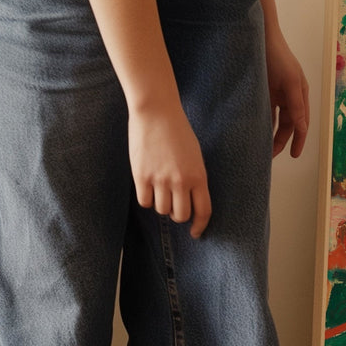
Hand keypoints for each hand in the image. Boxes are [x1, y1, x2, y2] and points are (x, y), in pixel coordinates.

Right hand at [128, 100, 211, 237]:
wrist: (156, 113)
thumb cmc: (178, 132)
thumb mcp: (195, 157)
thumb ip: (194, 179)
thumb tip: (189, 201)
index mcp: (199, 176)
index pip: (203, 211)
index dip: (200, 226)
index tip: (195, 232)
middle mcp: (181, 181)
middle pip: (180, 215)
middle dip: (178, 215)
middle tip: (174, 205)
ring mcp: (160, 179)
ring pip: (161, 210)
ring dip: (161, 204)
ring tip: (160, 189)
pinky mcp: (141, 176)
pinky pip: (144, 202)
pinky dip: (146, 199)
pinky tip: (147, 187)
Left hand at [266, 28, 309, 157]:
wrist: (259, 36)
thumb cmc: (277, 56)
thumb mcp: (290, 82)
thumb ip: (296, 106)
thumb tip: (302, 128)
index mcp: (301, 94)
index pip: (301, 123)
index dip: (298, 140)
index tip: (294, 156)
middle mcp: (289, 96)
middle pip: (287, 124)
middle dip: (281, 140)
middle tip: (269, 156)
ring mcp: (275, 93)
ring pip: (274, 120)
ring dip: (270, 133)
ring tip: (261, 148)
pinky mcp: (261, 90)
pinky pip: (262, 111)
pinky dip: (260, 122)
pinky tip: (253, 131)